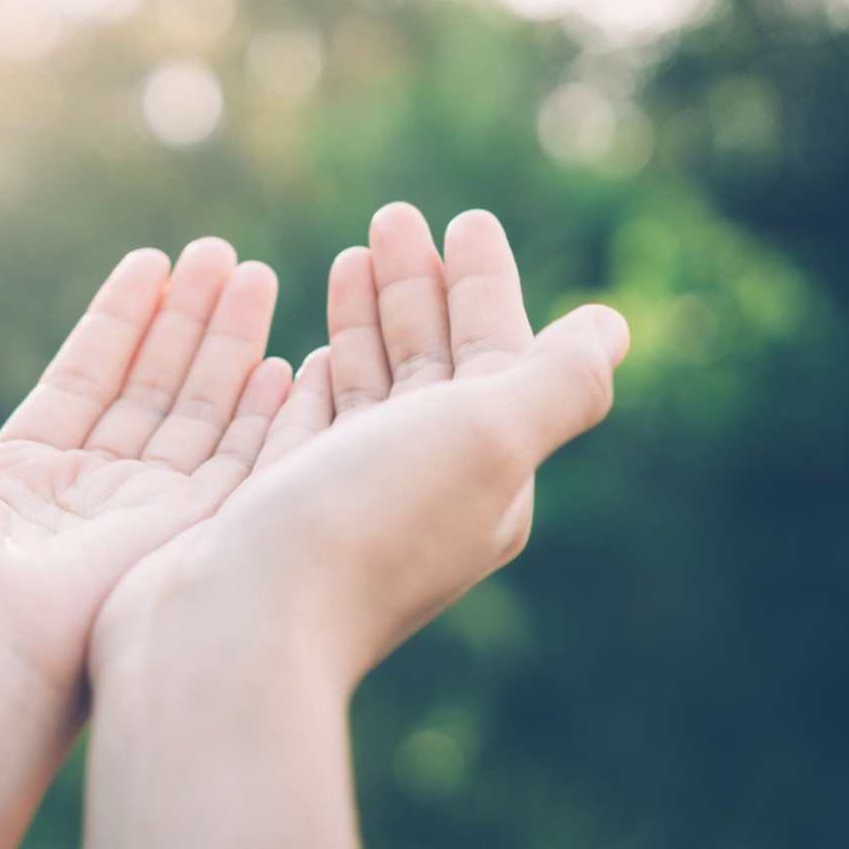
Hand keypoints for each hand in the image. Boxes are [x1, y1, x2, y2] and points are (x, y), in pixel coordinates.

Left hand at [0, 239, 297, 848]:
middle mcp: (91, 495)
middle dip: (190, 321)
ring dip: (231, 344)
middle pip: (153, 387)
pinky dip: (267, 416)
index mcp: (24, 475)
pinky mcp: (189, 541)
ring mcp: (144, 518)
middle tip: (223, 254)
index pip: (86, 377)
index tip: (154, 263)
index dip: (122, 319)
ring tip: (254, 274)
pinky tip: (285, 360)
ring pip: (200, 413)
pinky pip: (240, 464)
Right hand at [83, 204, 628, 848]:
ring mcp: (348, 498)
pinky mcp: (281, 506)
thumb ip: (557, 383)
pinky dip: (318, 379)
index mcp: (485, 470)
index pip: (496, 356)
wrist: (235, 632)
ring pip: (370, 389)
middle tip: (396, 217)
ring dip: (367, 320)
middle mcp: (422, 486)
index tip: (465, 220)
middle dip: (420, 288)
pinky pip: (312, 425)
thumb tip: (612, 327)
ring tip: (354, 254)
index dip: (485, 286)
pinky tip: (309, 350)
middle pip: (431, 364)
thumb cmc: (362, 526)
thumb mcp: (487, 440)